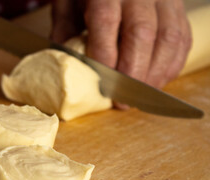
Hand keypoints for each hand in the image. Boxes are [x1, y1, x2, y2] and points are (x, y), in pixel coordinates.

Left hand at [51, 0, 191, 88]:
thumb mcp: (67, 3)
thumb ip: (64, 31)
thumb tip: (65, 68)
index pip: (106, 22)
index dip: (105, 58)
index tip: (102, 86)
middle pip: (142, 33)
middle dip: (132, 74)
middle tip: (122, 101)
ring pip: (169, 37)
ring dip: (155, 73)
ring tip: (140, 96)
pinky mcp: (178, 6)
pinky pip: (183, 37)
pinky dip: (172, 63)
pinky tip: (158, 79)